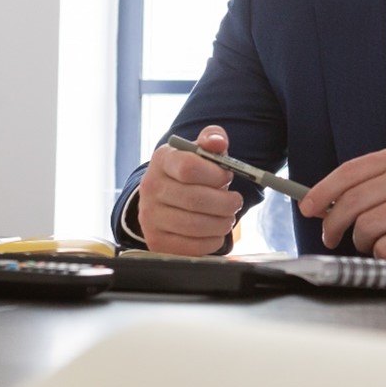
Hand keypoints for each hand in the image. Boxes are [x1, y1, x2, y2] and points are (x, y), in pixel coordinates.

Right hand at [136, 126, 241, 255]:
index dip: (216, 175)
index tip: (227, 177)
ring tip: (228, 217)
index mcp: (163, 160)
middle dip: (225, 203)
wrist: (165, 196)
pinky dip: (212, 241)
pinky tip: (216, 232)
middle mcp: (151, 188)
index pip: (189, 168)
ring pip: (195, 226)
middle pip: (195, 200)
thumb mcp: (200, 150)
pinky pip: (192, 247)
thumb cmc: (190, 171)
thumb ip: (212, 139)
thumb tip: (218, 143)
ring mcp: (150, 217)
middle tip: (236, 202)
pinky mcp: (156, 242)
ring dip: (222, 223)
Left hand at [297, 147, 385, 259]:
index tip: (307, 206)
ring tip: (376, 241)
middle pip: (351, 202)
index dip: (322, 191)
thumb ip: (364, 188)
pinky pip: (384, 248)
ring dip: (363, 242)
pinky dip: (382, 254)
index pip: (348, 172)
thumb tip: (319, 204)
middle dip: (333, 224)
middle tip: (331, 237)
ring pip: (365, 227)